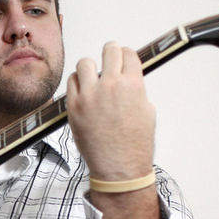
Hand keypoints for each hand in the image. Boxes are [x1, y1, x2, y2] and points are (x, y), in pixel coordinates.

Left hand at [65, 42, 155, 180]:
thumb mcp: (147, 112)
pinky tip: (83, 90)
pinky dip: (77, 83)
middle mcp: (111, 86)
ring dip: (91, 68)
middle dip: (111, 54)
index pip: (128, 54)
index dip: (126, 56)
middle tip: (110, 62)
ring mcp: (90, 95)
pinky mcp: (73, 106)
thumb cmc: (135, 145)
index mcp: (133, 85)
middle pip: (109, 50)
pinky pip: (71, 82)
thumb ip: (136, 90)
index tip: (123, 59)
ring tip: (94, 78)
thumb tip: (128, 80)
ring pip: (85, 62)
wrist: (119, 168)